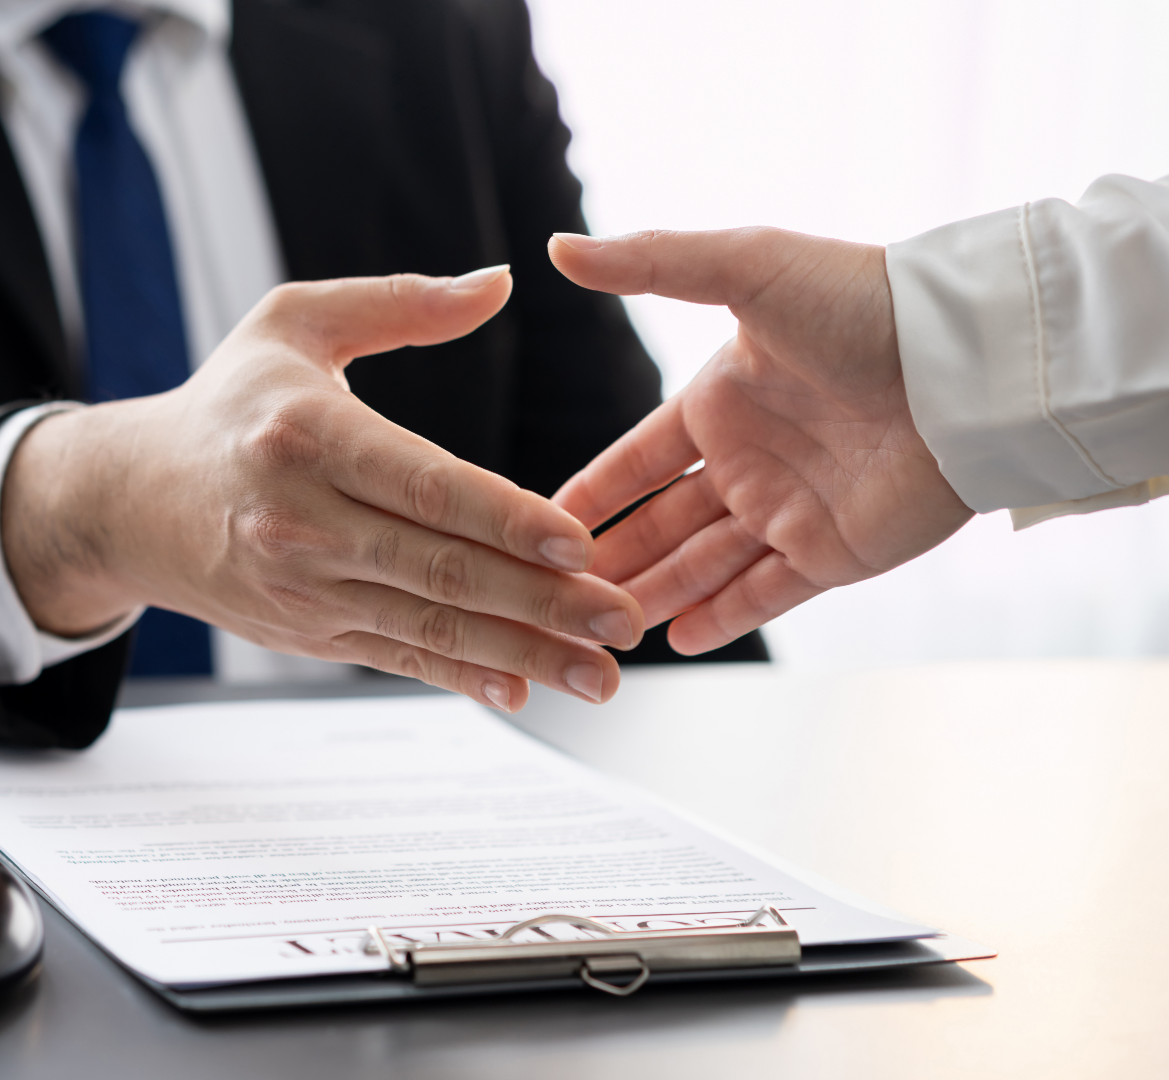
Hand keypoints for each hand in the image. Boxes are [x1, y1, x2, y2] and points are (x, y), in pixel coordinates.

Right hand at [2, 269, 646, 708]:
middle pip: (438, 567)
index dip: (505, 517)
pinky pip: (396, 657)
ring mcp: (300, 586)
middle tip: (621, 618)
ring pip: (427, 625)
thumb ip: (400, 302)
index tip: (579, 541)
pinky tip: (523, 687)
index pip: (422, 483)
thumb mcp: (294, 323)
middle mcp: (298, 519)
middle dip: (540, 601)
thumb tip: (499, 282)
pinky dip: (461, 676)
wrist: (131, 500)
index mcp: (305, 433)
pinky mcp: (304, 630)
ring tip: (600, 674)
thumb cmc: (227, 401)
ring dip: (521, 653)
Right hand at [547, 229, 974, 654]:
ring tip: (601, 627)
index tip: (542, 520)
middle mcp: (751, 458)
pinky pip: (766, 595)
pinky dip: (722, 619)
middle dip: (612, 557)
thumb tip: (560, 248)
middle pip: (663, 522)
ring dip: (654, 594)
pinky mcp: (836, 552)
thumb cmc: (861, 302)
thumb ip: (649, 262)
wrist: (964, 360)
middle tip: (556, 589)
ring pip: (703, 565)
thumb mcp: (744, 266)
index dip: (593, 491)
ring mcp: (792, 508)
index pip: (638, 458)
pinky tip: (675, 639)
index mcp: (722, 399)